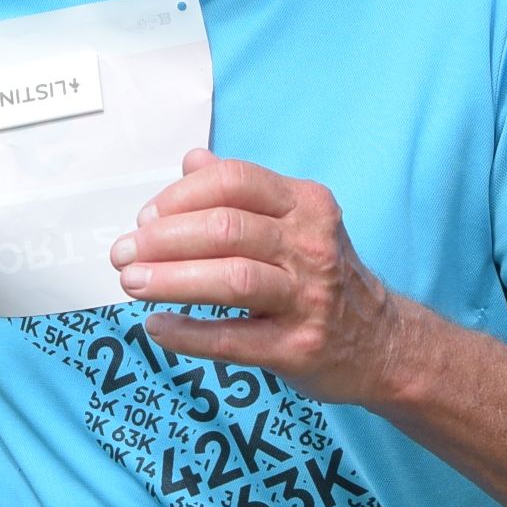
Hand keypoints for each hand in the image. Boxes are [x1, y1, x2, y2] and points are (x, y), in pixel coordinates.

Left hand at [108, 148, 417, 405]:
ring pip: (231, 279)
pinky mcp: (299, 347)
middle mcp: (311, 245)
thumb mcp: (297, 222)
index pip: (235, 181)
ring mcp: (308, 297)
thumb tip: (192, 160)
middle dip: (162, 239)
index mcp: (306, 205)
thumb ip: (244, 191)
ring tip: (132, 284)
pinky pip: (234, 338)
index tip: (146, 217)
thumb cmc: (323, 277)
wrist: (383, 344)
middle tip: (123, 254)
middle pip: (226, 228)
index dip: (181, 195)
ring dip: (170, 279)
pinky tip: (159, 327)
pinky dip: (189, 333)